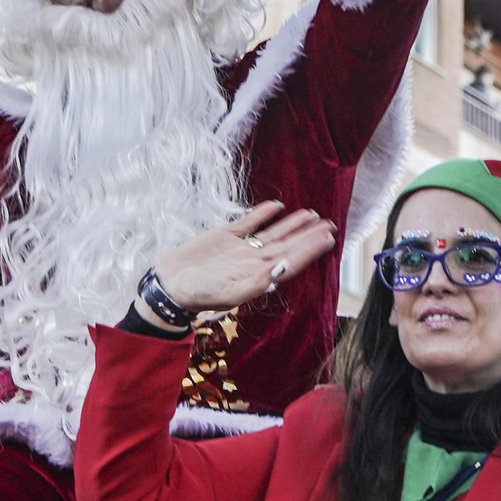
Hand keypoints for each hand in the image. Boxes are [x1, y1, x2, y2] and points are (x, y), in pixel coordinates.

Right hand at [152, 202, 336, 313]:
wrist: (169, 286)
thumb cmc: (197, 295)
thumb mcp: (228, 293)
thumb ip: (256, 284)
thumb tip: (281, 272)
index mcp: (258, 275)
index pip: (291, 260)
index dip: (310, 249)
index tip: (329, 238)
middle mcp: (253, 260)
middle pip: (288, 245)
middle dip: (309, 235)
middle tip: (330, 224)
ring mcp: (240, 247)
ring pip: (273, 233)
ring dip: (292, 224)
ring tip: (312, 215)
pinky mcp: (224, 235)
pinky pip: (249, 222)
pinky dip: (263, 213)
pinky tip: (277, 206)